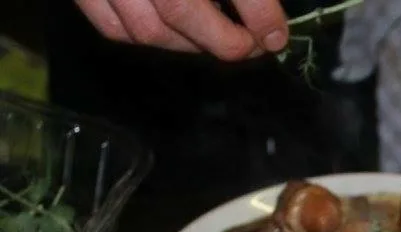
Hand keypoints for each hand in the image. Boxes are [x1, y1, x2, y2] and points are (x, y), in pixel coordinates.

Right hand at [74, 0, 288, 60]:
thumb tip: (267, 8)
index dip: (260, 14)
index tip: (276, 34)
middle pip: (180, 9)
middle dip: (226, 40)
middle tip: (252, 44)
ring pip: (148, 29)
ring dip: (190, 44)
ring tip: (217, 40)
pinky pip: (114, 27)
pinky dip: (147, 37)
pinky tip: (174, 33)